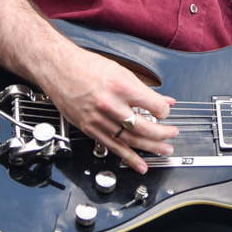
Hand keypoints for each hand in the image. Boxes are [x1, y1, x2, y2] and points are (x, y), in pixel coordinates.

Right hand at [42, 47, 178, 173]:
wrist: (59, 70)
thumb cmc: (86, 67)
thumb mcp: (121, 72)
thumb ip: (144, 89)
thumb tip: (164, 100)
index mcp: (121, 87)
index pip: (154, 106)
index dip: (164, 111)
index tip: (166, 112)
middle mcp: (110, 105)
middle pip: (144, 127)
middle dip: (163, 134)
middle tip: (172, 134)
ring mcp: (99, 120)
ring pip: (131, 140)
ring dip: (151, 148)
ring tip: (164, 150)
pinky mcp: (90, 129)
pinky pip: (113, 147)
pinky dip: (128, 158)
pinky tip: (140, 164)